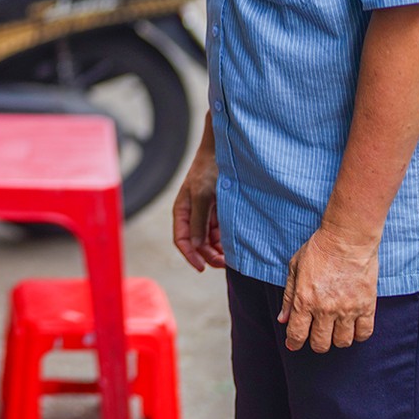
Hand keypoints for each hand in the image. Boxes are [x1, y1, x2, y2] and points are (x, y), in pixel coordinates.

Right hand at [170, 144, 224, 271]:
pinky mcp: (220, 210)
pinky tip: (236, 242)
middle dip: (209, 255)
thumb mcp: (203, 195)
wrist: (224, 150)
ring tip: (233, 254)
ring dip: (219, 249)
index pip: (182, 240)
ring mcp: (206, 212)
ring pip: (210, 239)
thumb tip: (195, 246)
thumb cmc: (210, 169)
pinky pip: (221, 231)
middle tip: (226, 263)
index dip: (190, 256)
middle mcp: (192, 214)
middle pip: (197, 243)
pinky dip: (226, 239)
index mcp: (182, 211)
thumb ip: (198, 222)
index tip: (203, 268)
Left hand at [278, 224, 378, 352]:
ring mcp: (347, 309)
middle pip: (321, 343)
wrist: (347, 239)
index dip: (294, 343)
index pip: (297, 334)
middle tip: (317, 337)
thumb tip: (283, 319)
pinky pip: (364, 333)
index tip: (294, 345)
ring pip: (342, 342)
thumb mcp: (295, 268)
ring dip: (337, 340)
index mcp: (304, 300)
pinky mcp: (366, 306)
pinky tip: (353, 328)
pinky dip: (358, 335)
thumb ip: (288, 296)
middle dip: (316, 344)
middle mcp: (325, 309)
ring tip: (335, 330)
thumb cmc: (319, 249)